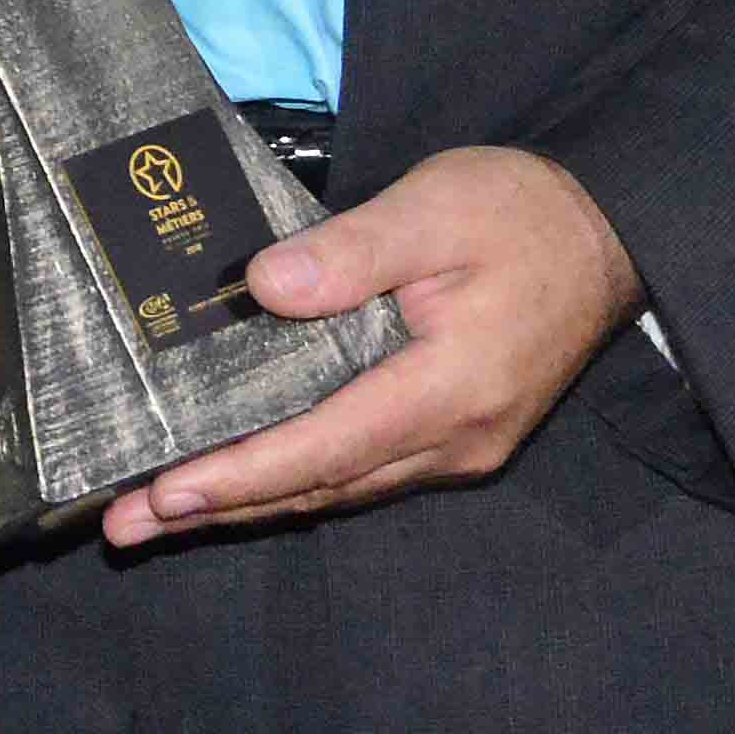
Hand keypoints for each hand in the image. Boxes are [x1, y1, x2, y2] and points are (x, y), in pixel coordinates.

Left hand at [108, 145, 646, 545]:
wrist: (609, 234)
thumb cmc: (521, 214)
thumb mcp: (433, 209)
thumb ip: (348, 253)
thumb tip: (265, 288)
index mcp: (449, 390)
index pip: (324, 449)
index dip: (240, 477)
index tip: (166, 495)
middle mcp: (455, 439)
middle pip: (319, 485)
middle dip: (218, 508)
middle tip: (125, 524)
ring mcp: (459, 445)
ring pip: (337, 487)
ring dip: (249, 502)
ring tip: (158, 515)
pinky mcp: (454, 435)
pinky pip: (360, 470)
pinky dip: (294, 479)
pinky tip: (241, 480)